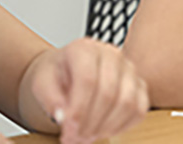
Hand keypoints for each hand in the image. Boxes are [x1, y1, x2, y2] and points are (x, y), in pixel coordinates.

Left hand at [28, 37, 148, 143]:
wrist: (68, 71)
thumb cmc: (56, 76)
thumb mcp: (42, 84)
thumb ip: (50, 100)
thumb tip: (64, 118)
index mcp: (84, 48)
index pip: (87, 79)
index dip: (79, 109)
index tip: (67, 129)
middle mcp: (111, 54)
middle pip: (109, 93)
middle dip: (91, 123)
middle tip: (75, 139)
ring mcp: (129, 68)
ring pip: (128, 102)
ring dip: (107, 127)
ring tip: (87, 137)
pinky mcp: (139, 84)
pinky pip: (140, 109)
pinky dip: (123, 126)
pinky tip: (104, 131)